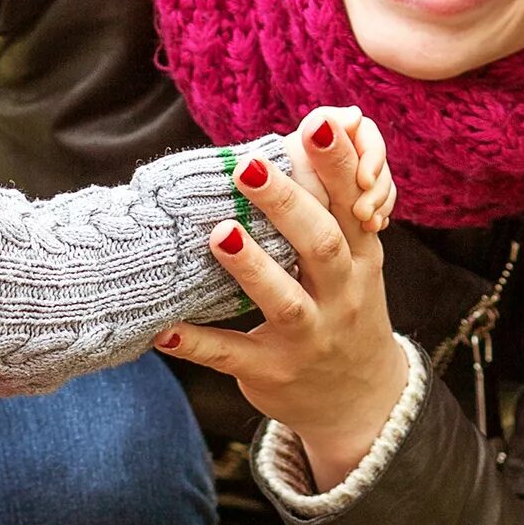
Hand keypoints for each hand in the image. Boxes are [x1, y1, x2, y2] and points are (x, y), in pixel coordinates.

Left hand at [159, 108, 412, 491]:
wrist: (358, 400)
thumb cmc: (343, 308)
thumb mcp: (355, 262)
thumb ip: (335, 208)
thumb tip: (320, 128)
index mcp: (359, 259)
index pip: (351, 204)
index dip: (337, 165)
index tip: (316, 125)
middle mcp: (340, 296)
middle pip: (320, 244)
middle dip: (286, 204)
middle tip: (248, 166)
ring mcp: (308, 338)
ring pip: (285, 302)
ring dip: (251, 267)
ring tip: (219, 234)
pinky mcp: (273, 372)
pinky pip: (231, 356)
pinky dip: (197, 343)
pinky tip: (164, 330)